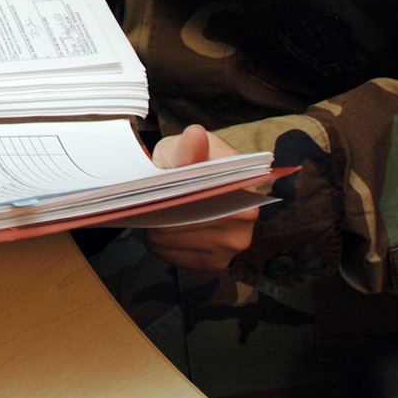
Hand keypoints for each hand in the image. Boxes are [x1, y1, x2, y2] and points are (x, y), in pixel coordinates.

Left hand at [143, 125, 260, 272]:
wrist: (193, 181)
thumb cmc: (185, 161)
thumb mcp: (180, 147)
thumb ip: (186, 147)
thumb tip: (196, 135)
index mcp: (244, 183)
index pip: (205, 196)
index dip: (175, 192)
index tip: (156, 187)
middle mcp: (246, 218)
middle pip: (188, 221)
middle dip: (163, 209)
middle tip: (151, 196)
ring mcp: (232, 244)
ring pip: (175, 239)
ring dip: (158, 226)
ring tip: (157, 209)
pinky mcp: (215, 262)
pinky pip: (174, 256)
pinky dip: (161, 243)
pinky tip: (161, 227)